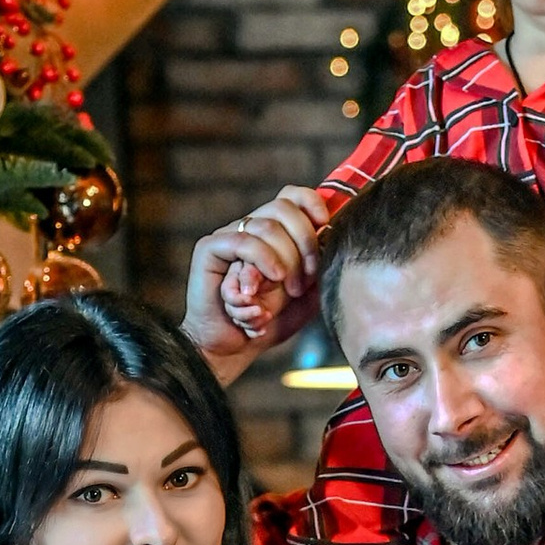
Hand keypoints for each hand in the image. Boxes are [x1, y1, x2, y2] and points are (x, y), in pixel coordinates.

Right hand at [185, 186, 331, 364]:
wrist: (234, 348)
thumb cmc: (270, 321)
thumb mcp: (308, 295)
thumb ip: (321, 267)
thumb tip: (334, 239)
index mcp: (273, 232)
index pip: (291, 196)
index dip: (311, 203)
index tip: (325, 225)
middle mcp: (249, 228)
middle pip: (283, 208)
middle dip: (304, 242)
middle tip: (307, 279)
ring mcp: (229, 236)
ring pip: (266, 225)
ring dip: (286, 260)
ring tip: (288, 290)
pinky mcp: (210, 248)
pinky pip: (243, 241)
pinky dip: (264, 260)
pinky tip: (272, 280)